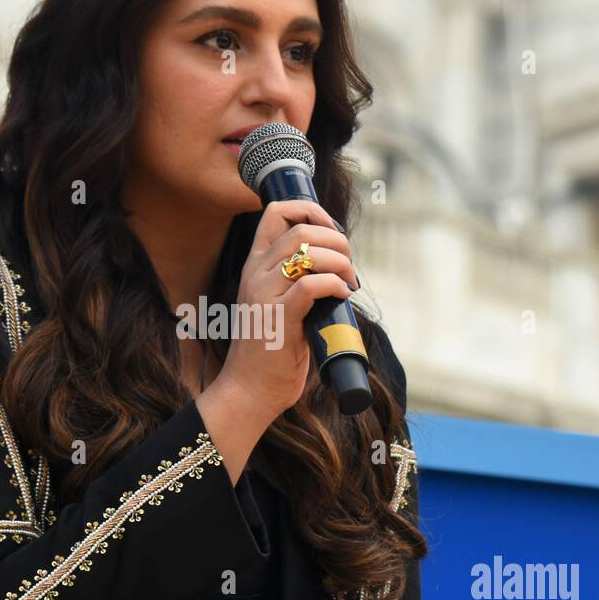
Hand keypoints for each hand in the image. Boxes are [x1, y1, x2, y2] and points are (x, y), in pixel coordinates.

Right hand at [215, 198, 356, 419]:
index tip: (332, 229)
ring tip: (349, 282)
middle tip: (349, 265)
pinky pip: (311, 285)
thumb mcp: (279, 306)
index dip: (310, 209)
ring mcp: (263, 294)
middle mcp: (255, 274)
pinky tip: (342, 296)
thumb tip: (337, 266)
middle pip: (300, 228)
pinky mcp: (278, 317)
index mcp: (254, 267)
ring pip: (307, 252)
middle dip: (336, 239)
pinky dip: (334, 285)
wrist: (249, 391)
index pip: (275, 212)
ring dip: (340, 262)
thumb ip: (298, 282)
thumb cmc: (270, 353)